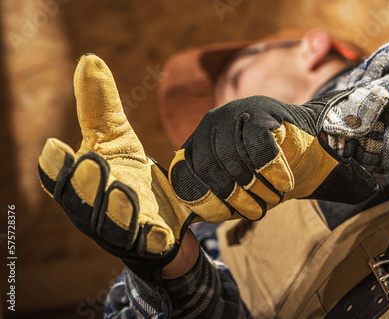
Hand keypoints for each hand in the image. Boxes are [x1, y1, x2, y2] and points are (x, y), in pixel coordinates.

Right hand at [38, 54, 195, 281]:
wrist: (163, 213)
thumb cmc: (129, 174)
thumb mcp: (116, 137)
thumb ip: (101, 105)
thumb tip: (89, 59)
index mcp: (81, 185)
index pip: (60, 179)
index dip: (55, 168)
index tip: (56, 147)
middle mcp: (95, 211)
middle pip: (82, 204)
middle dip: (85, 185)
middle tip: (93, 163)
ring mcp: (122, 231)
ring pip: (111, 227)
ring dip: (114, 210)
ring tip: (121, 189)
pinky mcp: (150, 243)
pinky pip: (148, 244)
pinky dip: (151, 238)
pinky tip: (160, 232)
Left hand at [169, 92, 378, 220]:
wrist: (309, 148)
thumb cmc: (267, 175)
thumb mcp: (237, 188)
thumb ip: (214, 199)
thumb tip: (191, 218)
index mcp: (198, 142)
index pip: (185, 173)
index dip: (203, 199)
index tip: (224, 216)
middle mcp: (211, 123)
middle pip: (209, 167)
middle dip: (234, 197)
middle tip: (256, 212)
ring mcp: (235, 112)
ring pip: (233, 157)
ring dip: (256, 186)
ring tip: (273, 198)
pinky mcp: (261, 109)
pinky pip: (258, 145)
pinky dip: (272, 169)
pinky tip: (284, 182)